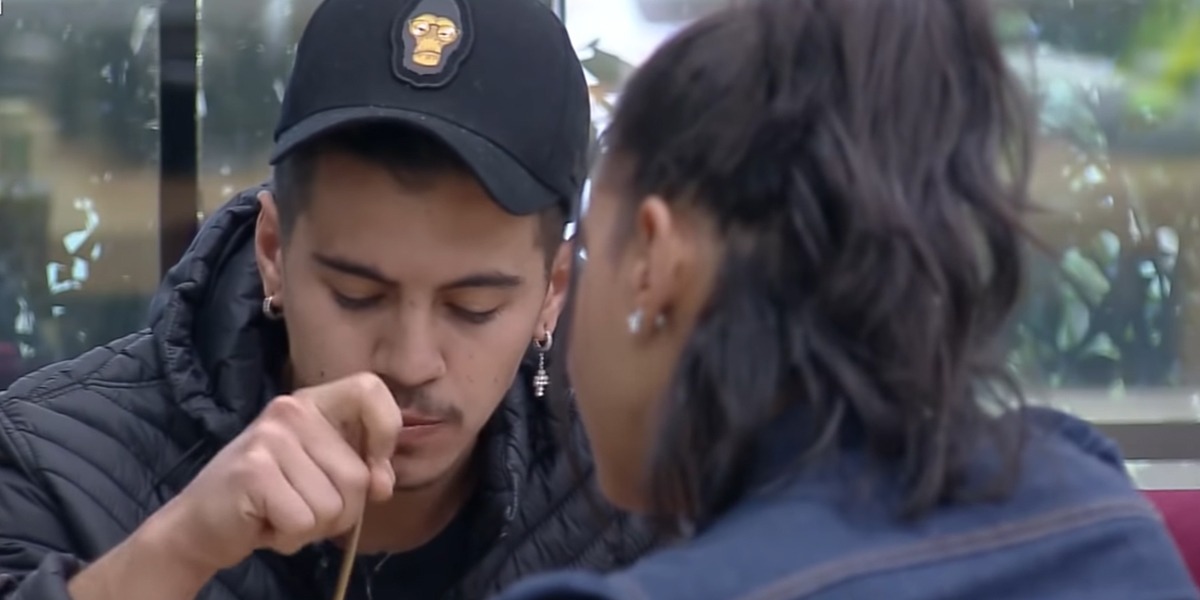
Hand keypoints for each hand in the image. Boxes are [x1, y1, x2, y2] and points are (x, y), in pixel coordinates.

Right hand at [149, 372, 402, 573]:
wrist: (199, 525)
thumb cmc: (270, 499)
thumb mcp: (321, 475)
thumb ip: (360, 469)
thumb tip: (382, 482)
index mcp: (313, 403)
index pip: (370, 389)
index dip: (386, 431)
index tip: (373, 468)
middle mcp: (291, 410)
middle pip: (358, 475)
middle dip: (340, 511)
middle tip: (300, 507)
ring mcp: (270, 438)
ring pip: (334, 505)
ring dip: (313, 527)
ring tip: (280, 513)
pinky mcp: (254, 471)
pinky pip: (304, 522)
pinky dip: (289, 537)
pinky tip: (264, 524)